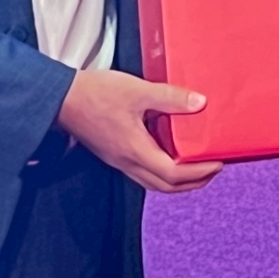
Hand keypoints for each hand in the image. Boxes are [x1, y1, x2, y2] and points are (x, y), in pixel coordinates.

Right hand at [57, 70, 224, 193]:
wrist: (61, 98)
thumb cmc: (95, 94)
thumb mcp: (137, 90)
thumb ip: (169, 98)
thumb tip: (200, 103)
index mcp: (135, 150)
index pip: (174, 174)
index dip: (199, 172)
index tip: (217, 163)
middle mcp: (127, 162)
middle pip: (166, 186)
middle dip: (193, 182)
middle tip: (213, 169)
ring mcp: (119, 161)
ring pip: (154, 182)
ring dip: (178, 180)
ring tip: (196, 166)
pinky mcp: (114, 154)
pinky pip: (143, 172)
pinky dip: (162, 170)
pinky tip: (168, 153)